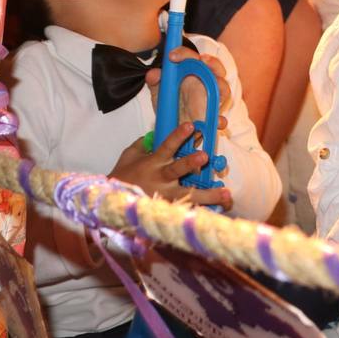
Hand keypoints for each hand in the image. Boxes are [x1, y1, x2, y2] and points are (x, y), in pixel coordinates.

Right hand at [109, 123, 232, 207]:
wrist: (112, 203)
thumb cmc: (122, 176)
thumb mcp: (129, 155)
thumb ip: (144, 143)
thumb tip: (158, 132)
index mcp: (151, 163)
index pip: (165, 146)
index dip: (177, 136)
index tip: (190, 126)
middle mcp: (159, 179)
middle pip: (177, 170)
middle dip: (190, 163)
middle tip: (204, 156)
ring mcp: (165, 196)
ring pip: (188, 195)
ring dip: (208, 195)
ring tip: (226, 193)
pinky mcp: (168, 210)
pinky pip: (188, 210)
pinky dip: (203, 212)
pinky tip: (220, 211)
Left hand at [145, 47, 230, 132]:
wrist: (170, 128)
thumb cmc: (170, 106)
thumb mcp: (159, 92)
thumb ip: (155, 81)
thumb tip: (154, 73)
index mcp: (192, 73)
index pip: (192, 58)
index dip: (184, 53)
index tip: (172, 56)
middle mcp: (204, 84)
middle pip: (216, 68)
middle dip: (211, 62)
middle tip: (202, 59)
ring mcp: (210, 100)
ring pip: (223, 88)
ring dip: (220, 84)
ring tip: (213, 83)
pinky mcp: (211, 119)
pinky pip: (220, 118)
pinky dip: (220, 121)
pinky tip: (217, 121)